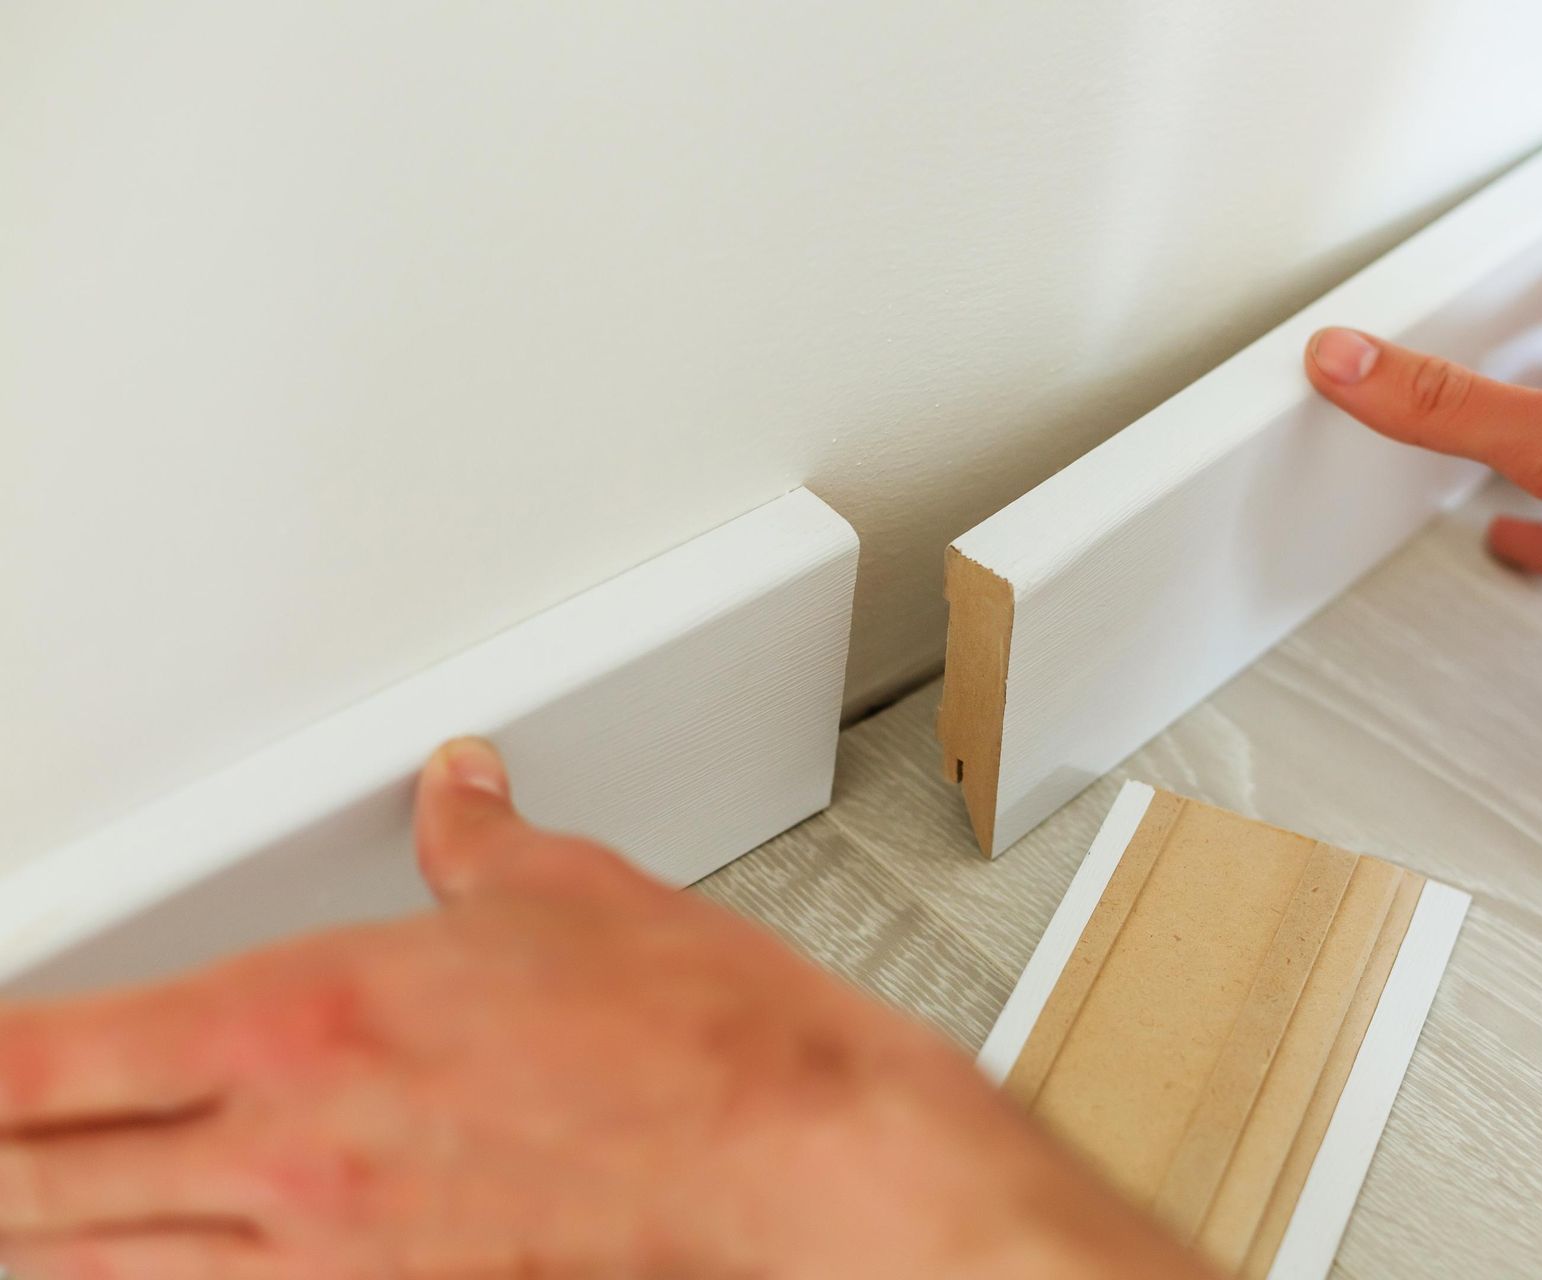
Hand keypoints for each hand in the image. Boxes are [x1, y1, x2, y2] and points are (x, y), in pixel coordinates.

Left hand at [0, 739, 1214, 1279]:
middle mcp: (294, 1149)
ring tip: (21, 1210)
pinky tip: (146, 1268)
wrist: (792, 1151)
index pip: (47, 1058)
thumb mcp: (572, 893)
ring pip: (107, 1270)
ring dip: (40, 1237)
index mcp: (310, 1016)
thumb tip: (461, 792)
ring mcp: (336, 1251)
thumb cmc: (694, 1034)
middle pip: (37, 1186)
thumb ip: (482, 842)